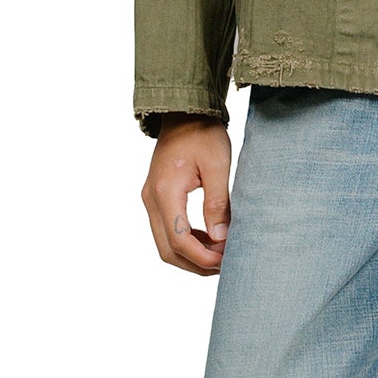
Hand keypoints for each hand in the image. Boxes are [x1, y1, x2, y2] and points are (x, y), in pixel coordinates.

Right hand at [141, 117, 232, 274]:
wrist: (184, 113)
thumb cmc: (203, 134)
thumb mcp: (217, 164)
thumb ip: (217, 202)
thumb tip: (220, 237)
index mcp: (165, 191)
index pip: (179, 239)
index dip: (203, 257)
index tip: (227, 260)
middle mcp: (151, 199)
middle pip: (168, 250)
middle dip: (196, 264)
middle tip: (226, 265)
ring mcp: (151, 200)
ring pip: (165, 244)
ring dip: (191, 256)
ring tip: (220, 255)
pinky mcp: (156, 199)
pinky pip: (167, 231)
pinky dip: (187, 242)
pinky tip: (209, 240)